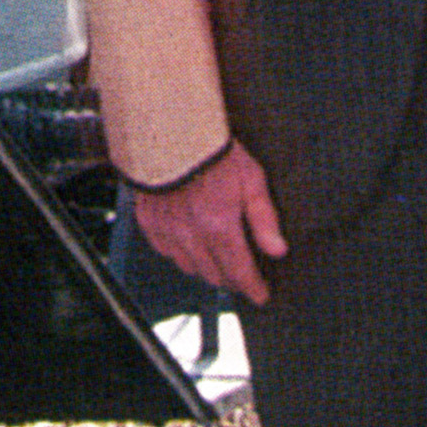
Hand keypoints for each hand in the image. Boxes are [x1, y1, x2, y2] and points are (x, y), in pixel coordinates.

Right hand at [134, 143, 287, 305]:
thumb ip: (264, 219)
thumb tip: (277, 250)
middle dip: (232, 279)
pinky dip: (180, 253)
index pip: (239, 271)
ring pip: (189, 268)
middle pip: (214, 275)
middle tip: (243, 275)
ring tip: (218, 258)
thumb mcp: (251, 180)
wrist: (170, 131)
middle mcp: (190, 235)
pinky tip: (191, 242)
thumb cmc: (212, 151)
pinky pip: (166, 252)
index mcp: (219, 226)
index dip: (253, 287)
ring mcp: (167, 231)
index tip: (261, 295)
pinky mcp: (149, 223)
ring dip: (206, 268)